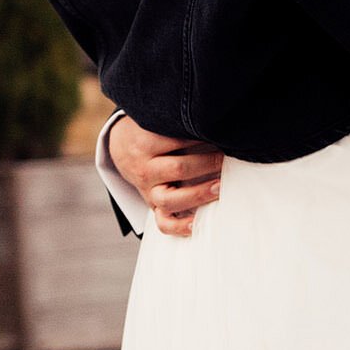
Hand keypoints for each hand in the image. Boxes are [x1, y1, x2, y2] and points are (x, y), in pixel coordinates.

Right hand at [109, 114, 223, 238]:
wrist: (122, 148)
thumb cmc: (150, 133)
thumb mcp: (157, 123)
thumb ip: (179, 125)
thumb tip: (216, 125)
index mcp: (145, 144)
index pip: (177, 141)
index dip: (201, 137)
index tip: (220, 134)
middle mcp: (145, 169)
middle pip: (178, 169)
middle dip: (207, 164)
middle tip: (227, 158)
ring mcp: (148, 191)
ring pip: (170, 200)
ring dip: (198, 194)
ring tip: (219, 187)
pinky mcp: (152, 206)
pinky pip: (164, 223)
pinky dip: (180, 227)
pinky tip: (198, 223)